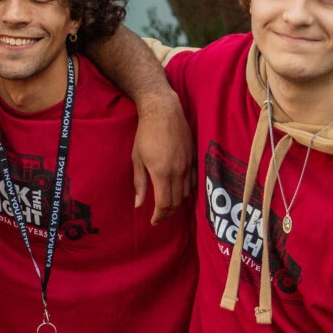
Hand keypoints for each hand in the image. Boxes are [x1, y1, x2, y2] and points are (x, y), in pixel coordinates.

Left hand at [132, 92, 194, 223]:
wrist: (163, 112)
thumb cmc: (146, 134)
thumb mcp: (137, 158)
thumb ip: (140, 183)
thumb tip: (138, 205)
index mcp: (162, 173)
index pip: (164, 204)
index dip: (160, 216)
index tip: (154, 221)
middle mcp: (178, 171)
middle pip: (177, 202)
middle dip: (168, 213)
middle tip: (160, 217)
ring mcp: (188, 164)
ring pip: (187, 193)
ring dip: (177, 203)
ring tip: (168, 206)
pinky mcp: (194, 158)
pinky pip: (193, 181)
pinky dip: (186, 191)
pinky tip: (179, 191)